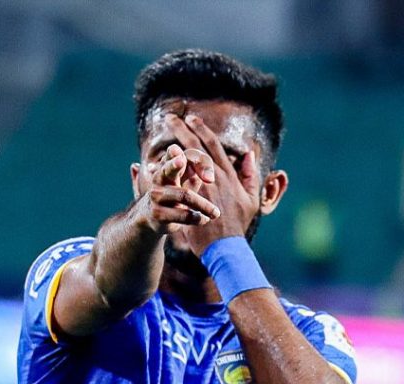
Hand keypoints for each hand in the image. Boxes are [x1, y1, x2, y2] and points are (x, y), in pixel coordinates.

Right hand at [137, 144, 219, 234]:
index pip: (177, 154)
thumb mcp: (188, 179)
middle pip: (167, 169)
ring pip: (184, 195)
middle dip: (173, 165)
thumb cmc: (176, 193)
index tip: (183, 154)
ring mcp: (157, 196)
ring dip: (204, 206)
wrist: (153, 217)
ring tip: (216, 213)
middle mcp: (160, 178)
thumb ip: (200, 170)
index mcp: (168, 166)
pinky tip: (204, 219)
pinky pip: (184, 215)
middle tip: (180, 161)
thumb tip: (209, 178)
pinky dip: (198, 218)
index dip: (183, 155)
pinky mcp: (158, 214)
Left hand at [164, 113, 262, 254]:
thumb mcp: (252, 198)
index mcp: (228, 175)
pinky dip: (163, 171)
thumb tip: (249, 154)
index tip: (191, 119)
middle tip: (170, 118)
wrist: (226, 245)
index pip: (214, 146)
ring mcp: (199, 187)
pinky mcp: (189, 199)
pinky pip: (173, 181)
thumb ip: (250, 174)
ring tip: (159, 138)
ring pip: (183, 160)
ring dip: (171, 145)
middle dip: (182, 130)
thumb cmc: (239, 223)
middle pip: (196, 146)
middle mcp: (213, 177)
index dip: (202, 130)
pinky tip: (152, 164)